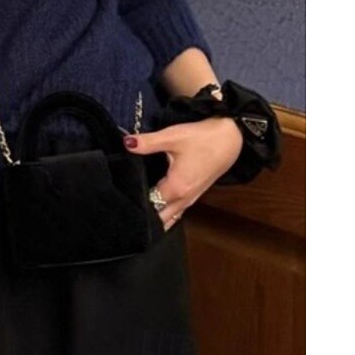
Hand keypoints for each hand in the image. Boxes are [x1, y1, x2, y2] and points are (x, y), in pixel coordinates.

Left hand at [123, 117, 243, 229]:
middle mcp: (185, 198)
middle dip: (146, 218)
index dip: (135, 203)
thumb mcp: (172, 137)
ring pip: (172, 216)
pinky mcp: (197, 192)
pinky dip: (168, 212)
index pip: (150, 205)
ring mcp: (193, 197)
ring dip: (158, 217)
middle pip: (161, 217)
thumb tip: (126, 143)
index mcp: (176, 188)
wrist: (233, 138)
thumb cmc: (203, 138)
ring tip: (140, 215)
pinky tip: (159, 207)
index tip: (122, 202)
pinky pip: (179, 210)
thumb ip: (147, 142)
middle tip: (128, 213)